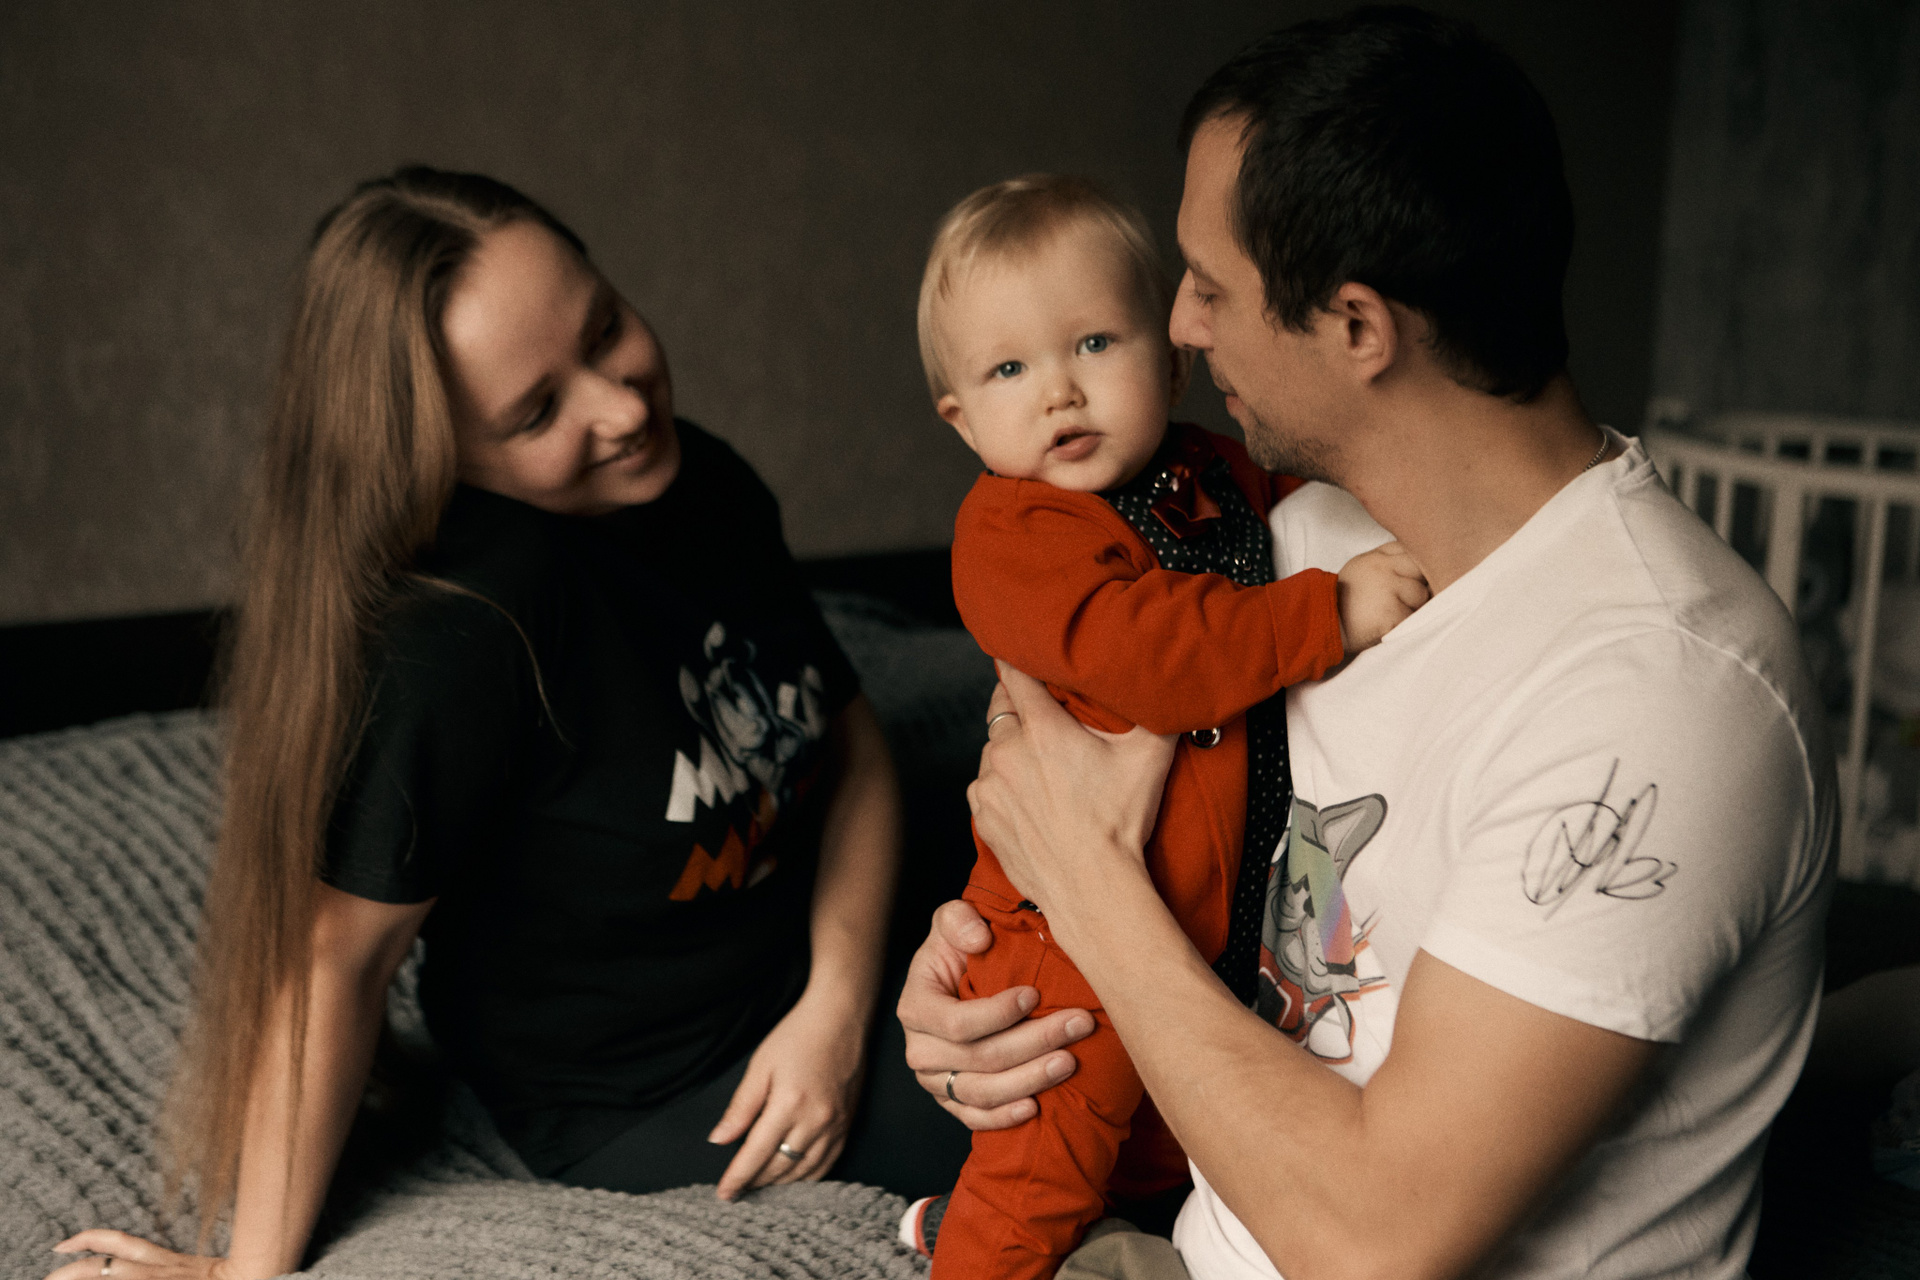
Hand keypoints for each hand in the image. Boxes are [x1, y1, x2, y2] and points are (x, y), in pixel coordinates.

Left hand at [46, 1232, 236, 1279]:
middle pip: (106, 1263)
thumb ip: (166, 1264)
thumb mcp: (192, 1267)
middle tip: (49, 1275)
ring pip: (111, 1274)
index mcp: (163, 1259)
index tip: (63, 1244)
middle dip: (72, 1269)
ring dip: (80, 1278)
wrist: (251, 1276)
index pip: (119, 1242)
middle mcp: (156, 1270)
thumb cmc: (224, 1276)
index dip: (87, 1239)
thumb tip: (138, 1264)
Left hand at [708, 990, 866, 1200]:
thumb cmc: (797, 1036)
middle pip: (780, 1167)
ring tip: (760, 1188)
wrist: (841, 1018)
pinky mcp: (847, 1124)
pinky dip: (808, 1177)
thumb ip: (741, 1107)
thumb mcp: (761, 1066)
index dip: (738, 1177)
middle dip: (756, 1183)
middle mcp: (815, 1120)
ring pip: (804, 1171)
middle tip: (737, 1192)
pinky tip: (793, 1179)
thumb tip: (718, 1140)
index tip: (724, 1194)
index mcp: (788, 1104)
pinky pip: (828, 1163)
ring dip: (780, 1184)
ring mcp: (835, 1125)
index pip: (756, 1153)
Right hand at [897, 900, 1095, 1129]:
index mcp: (916, 1007)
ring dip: (1030, 1080)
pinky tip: (1037, 1107)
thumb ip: (959, 919)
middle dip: (1034, 1042)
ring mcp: (935, 1080)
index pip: (958, 1023)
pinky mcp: (951, 1101)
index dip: (998, 1014)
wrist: (957, 982)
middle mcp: (920, 1049)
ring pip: (982, 1093)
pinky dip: (1005, 1117)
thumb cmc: (959, 951)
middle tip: (1078, 1024)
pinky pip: (975, 1119)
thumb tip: (979, 937)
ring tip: (1069, 1062)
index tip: (1035, 994)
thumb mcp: (952, 922)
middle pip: (979, 1059)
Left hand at [966, 663, 1174, 920]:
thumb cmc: (1119, 825)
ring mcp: (989, 786)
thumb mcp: (1149, 759)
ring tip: (1042, 766)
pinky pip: (986, 787)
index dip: (1019, 659)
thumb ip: (1157, 714)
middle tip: (1043, 714)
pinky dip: (1002, 785)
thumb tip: (1173, 687)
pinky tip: (1031, 797)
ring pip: (992, 750)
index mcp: (1041, 729)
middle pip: (1000, 709)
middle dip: (1018, 706)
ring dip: (1010, 749)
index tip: (1021, 654)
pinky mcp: (983, 817)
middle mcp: (1006, 752)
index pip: (1015, 673)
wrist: (1093, 889)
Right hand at [1336, 540, 1429, 652]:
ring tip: (1390, 613)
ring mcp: (1387, 589)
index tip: (1405, 579)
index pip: (1409, 550)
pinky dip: (1405, 624)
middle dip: (1417, 584)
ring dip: (1412, 607)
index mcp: (1375, 558)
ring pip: (1421, 595)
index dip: (1412, 567)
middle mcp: (1382, 568)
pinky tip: (1388, 625)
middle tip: (1402, 598)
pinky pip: (1414, 617)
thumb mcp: (1360, 569)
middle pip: (1420, 570)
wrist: (1325, 626)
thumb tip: (1417, 562)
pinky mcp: (1392, 613)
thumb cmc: (1345, 602)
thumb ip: (1386, 561)